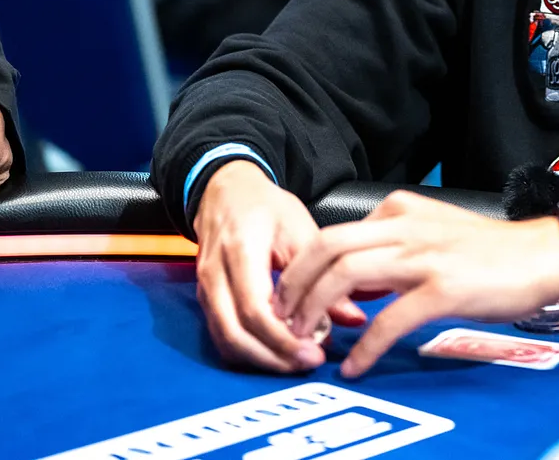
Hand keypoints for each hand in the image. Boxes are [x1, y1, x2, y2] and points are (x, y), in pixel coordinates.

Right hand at [192, 161, 327, 371]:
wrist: (227, 193)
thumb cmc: (264, 207)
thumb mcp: (301, 229)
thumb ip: (325, 274)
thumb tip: (353, 317)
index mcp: (240, 251)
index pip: (255, 310)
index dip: (283, 338)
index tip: (314, 351)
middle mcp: (215, 275)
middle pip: (236, 333)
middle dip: (273, 357)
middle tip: (309, 364)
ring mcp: (206, 290)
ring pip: (226, 341)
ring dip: (261, 359)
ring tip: (297, 363)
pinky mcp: (207, 300)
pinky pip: (223, 336)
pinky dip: (249, 351)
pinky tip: (277, 353)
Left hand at [272, 190, 558, 377]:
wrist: (543, 254)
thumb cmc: (490, 250)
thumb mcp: (432, 231)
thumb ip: (391, 247)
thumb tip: (351, 279)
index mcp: (400, 208)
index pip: (332, 233)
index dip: (302, 268)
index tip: (290, 298)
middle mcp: (406, 226)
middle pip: (327, 248)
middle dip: (295, 287)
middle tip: (283, 321)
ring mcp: (424, 257)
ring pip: (347, 276)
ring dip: (317, 313)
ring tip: (308, 344)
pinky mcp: (444, 289)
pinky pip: (390, 320)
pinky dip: (365, 347)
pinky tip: (355, 366)